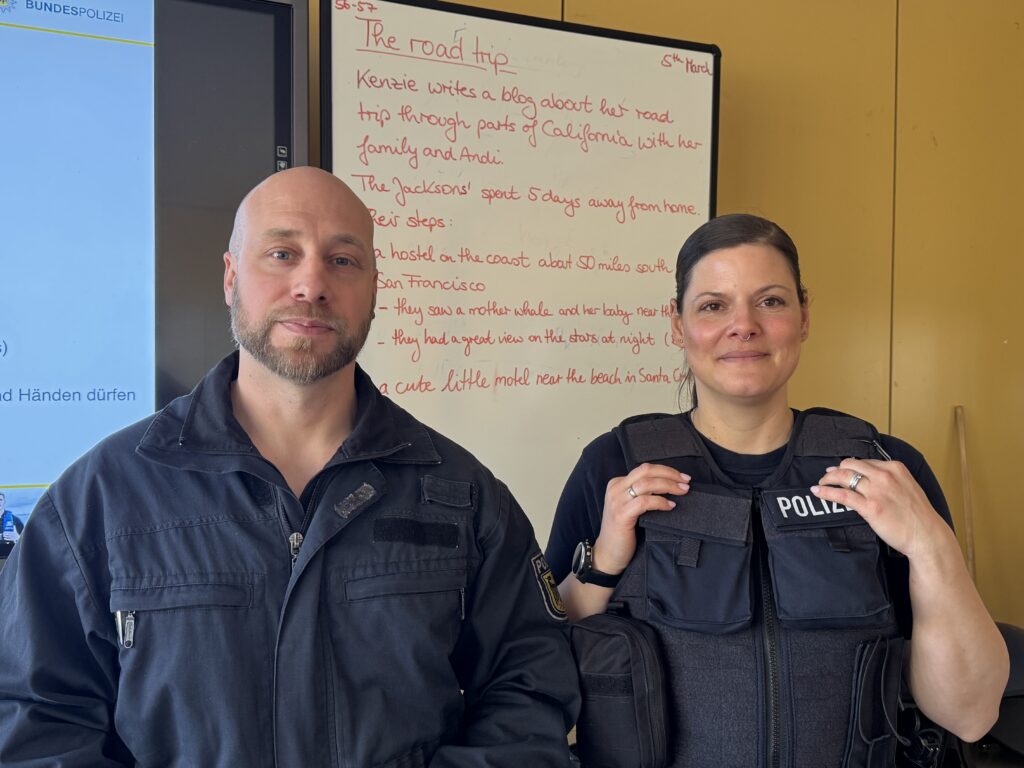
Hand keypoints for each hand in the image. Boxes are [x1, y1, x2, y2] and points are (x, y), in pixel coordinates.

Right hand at [593, 463, 689, 574]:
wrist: (609, 553)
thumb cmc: (623, 531)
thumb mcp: (630, 506)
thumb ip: (643, 494)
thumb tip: (670, 485)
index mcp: (617, 483)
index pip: (645, 469)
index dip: (666, 470)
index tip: (682, 477)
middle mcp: (615, 488)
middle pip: (646, 471)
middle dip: (670, 474)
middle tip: (686, 482)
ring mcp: (617, 501)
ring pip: (647, 484)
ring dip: (668, 486)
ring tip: (682, 491)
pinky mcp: (621, 514)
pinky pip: (644, 502)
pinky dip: (660, 502)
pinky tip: (670, 506)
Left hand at [811, 459, 949, 558]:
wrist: (926, 535)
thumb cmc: (918, 515)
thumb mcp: (907, 487)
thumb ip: (889, 479)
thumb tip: (868, 477)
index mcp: (895, 468)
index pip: (864, 461)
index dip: (849, 465)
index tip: (840, 469)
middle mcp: (885, 476)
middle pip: (850, 464)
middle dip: (836, 469)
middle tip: (827, 476)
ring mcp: (877, 491)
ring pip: (844, 477)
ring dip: (828, 479)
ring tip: (821, 483)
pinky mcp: (870, 507)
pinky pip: (842, 495)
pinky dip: (826, 492)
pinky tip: (818, 492)